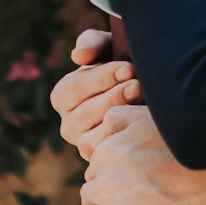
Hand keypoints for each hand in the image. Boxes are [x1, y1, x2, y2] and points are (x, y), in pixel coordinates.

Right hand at [50, 31, 143, 160]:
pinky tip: (143, 121)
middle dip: (114, 97)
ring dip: (120, 115)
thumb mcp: (107, 48)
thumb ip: (92, 44)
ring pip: (97, 134)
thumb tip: (78, 56)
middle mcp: (68, 125)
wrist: (141, 91)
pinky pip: (110, 152)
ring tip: (142, 98)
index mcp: (62, 96)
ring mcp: (85, 145)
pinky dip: (126, 136)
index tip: (128, 68)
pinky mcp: (102, 159)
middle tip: (138, 84)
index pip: (74, 88)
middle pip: (85, 113)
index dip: (101, 78)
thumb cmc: (119, 65)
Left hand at [69, 105, 205, 204]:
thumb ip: (116, 117)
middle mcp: (106, 183)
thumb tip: (98, 132)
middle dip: (103, 196)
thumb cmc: (191, 150)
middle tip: (130, 200)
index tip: (130, 179)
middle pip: (88, 192)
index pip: (93, 167)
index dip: (109, 173)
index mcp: (108, 152)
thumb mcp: (151, 119)